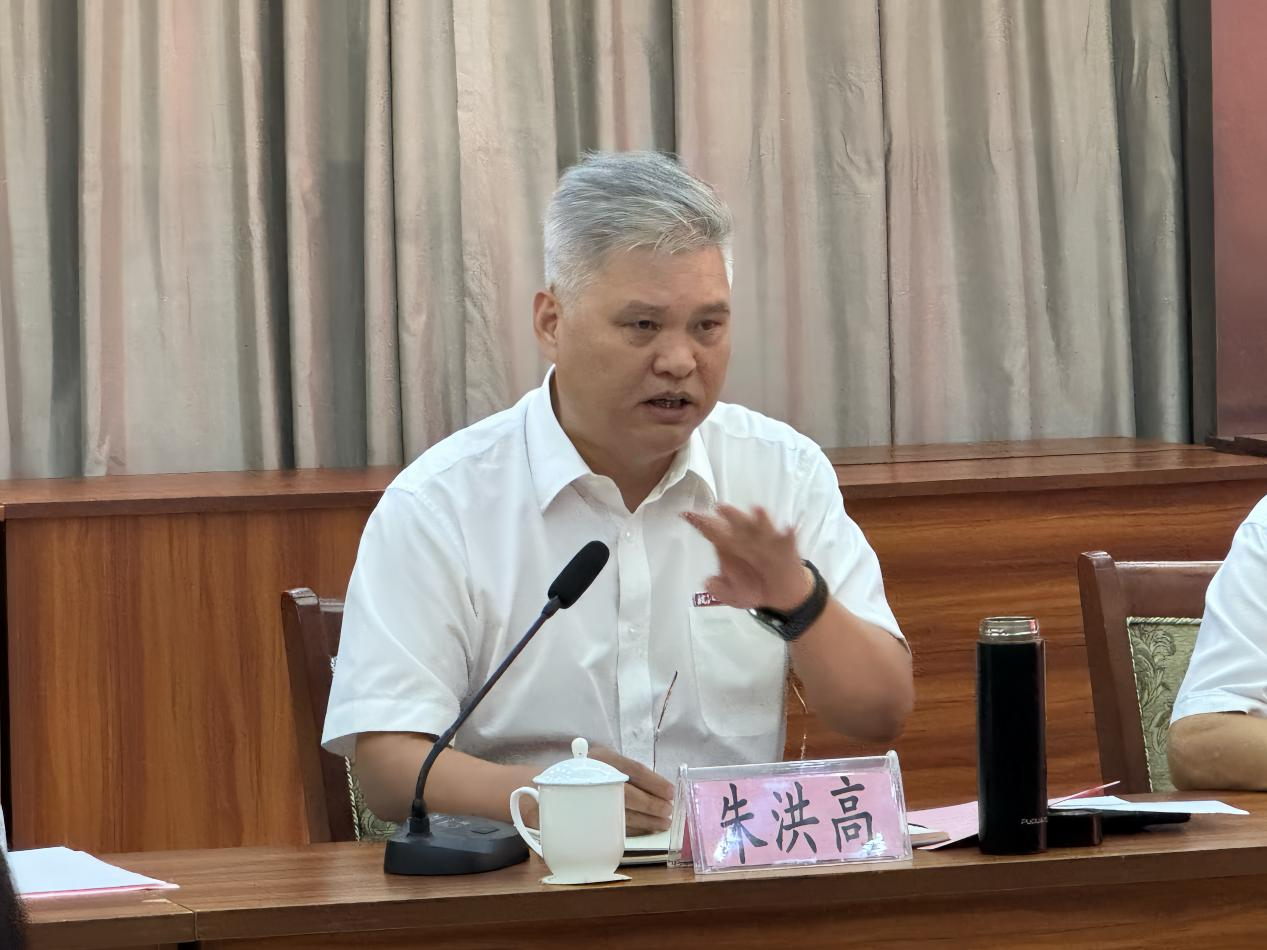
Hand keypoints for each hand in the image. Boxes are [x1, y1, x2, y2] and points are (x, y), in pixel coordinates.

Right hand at [588, 744, 674, 834]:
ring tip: (663, 823)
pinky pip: (614, 826)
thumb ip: (632, 773)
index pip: (634, 770)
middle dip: (651, 804)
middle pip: (627, 793)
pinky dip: (634, 829)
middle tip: (668, 810)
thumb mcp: (611, 761)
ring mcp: (589, 798)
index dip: (655, 782)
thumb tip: (663, 790)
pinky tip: (648, 829)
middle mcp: (594, 776)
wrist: (566, 783)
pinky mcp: (588, 817)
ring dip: (646, 821)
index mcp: (603, 758)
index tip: (671, 792)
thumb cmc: (596, 770)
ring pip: (621, 813)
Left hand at [683, 504, 812, 611]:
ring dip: (759, 519)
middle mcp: (747, 539)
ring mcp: (767, 542)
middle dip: (729, 516)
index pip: (712, 531)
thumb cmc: (752, 589)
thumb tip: (708, 581)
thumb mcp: (732, 596)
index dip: (700, 523)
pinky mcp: (786, 548)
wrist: (780, 597)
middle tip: (720, 508)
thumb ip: (719, 590)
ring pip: (762, 527)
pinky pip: (788, 539)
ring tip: (757, 509)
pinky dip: (790, 533)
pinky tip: (790, 529)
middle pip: (737, 524)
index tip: (686, 514)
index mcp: (729, 547)